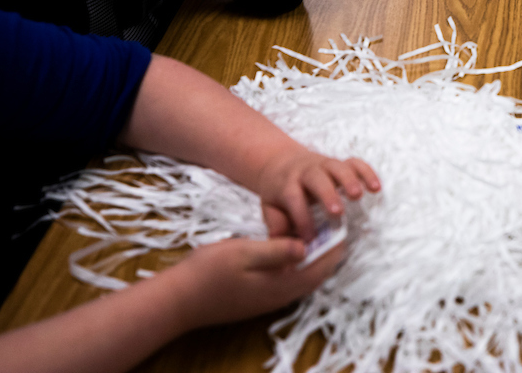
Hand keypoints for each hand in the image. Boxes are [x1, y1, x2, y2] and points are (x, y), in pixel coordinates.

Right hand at [165, 236, 343, 329]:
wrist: (179, 300)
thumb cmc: (209, 272)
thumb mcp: (244, 253)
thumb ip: (277, 251)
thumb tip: (306, 247)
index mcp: (282, 285)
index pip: (322, 266)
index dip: (336, 244)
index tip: (342, 221)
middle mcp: (282, 296)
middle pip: (318, 272)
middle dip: (330, 248)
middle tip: (334, 222)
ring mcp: (271, 298)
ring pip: (304, 276)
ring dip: (315, 255)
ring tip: (319, 229)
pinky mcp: (260, 296)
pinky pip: (290, 278)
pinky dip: (299, 262)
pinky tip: (292, 244)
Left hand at [255, 148, 379, 240]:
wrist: (280, 162)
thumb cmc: (279, 192)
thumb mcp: (270, 208)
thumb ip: (277, 228)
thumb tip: (285, 251)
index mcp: (287, 184)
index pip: (294, 200)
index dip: (302, 220)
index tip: (310, 239)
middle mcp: (306, 172)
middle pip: (316, 179)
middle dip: (328, 195)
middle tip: (338, 212)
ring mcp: (324, 164)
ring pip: (338, 167)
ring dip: (349, 180)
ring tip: (358, 196)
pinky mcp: (339, 162)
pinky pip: (355, 163)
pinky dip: (367, 173)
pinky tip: (376, 188)